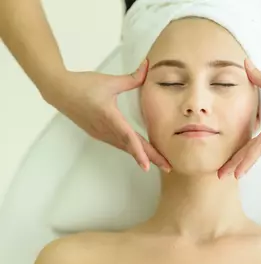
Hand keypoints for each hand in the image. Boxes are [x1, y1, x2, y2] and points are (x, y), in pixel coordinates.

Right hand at [41, 59, 171, 172]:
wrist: (59, 91)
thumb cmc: (83, 85)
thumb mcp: (109, 81)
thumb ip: (132, 78)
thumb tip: (147, 66)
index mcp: (109, 117)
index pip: (128, 137)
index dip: (139, 152)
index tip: (148, 166)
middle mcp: (105, 130)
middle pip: (131, 147)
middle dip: (151, 158)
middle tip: (168, 167)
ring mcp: (101, 134)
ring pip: (125, 147)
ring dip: (142, 155)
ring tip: (159, 162)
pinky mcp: (98, 133)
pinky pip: (118, 144)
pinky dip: (132, 149)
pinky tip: (140, 152)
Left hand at [218, 59, 260, 178]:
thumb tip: (245, 64)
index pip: (260, 145)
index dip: (246, 159)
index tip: (236, 174)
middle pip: (257, 152)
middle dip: (238, 164)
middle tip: (221, 175)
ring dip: (246, 158)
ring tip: (230, 168)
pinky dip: (255, 151)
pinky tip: (246, 153)